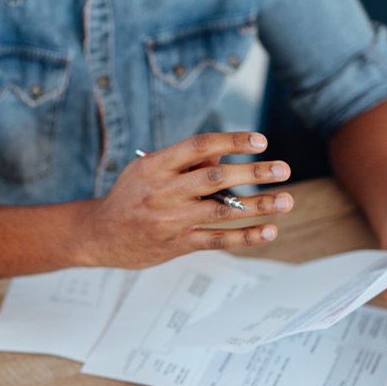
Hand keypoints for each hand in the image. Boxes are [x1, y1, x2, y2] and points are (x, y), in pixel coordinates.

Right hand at [79, 132, 293, 268]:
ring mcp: (172, 220)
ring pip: (222, 211)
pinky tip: (269, 230)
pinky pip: (218, 240)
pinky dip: (246, 236)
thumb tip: (223, 156)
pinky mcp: (178, 244)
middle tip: (282, 169)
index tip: (261, 141)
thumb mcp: (147, 169)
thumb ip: (184, 162)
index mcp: (156, 165)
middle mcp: (164, 191)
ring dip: (258, 205)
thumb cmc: (129, 196)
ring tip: (286, 200)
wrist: (99, 235)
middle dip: (253, 172)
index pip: (199, 146)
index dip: (232, 141)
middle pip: (215, 178)